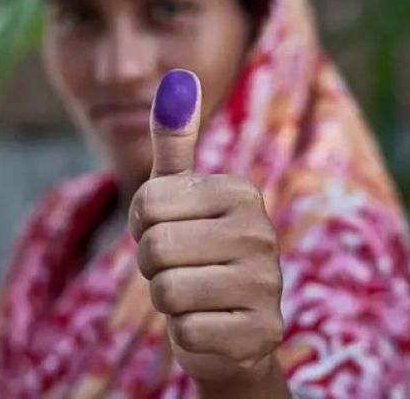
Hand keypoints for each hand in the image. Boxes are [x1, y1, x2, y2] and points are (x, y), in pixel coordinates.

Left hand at [129, 69, 287, 395]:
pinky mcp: (261, 333)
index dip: (142, 225)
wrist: (231, 325)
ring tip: (196, 296)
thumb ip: (175, 140)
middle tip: (182, 268)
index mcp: (240, 192)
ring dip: (168, 301)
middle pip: (154, 248)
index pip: (147, 202)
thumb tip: (178, 75)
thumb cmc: (196, 250)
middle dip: (152, 266)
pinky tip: (211, 325)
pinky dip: (187, 334)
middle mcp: (261, 233)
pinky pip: (186, 332)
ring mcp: (267, 285)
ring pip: (166, 291)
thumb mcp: (181, 194)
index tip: (170, 231)